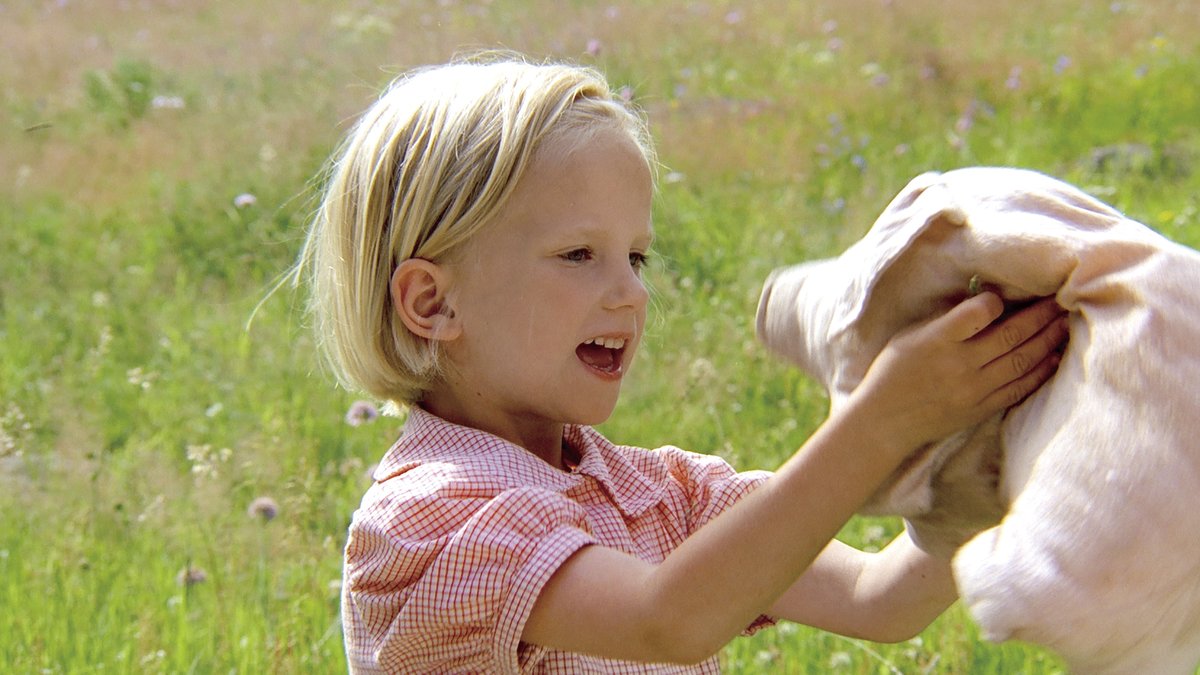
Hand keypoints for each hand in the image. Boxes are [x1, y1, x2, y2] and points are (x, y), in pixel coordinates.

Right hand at [849, 293, 1067, 456]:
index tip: (1003, 296)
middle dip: (1041, 315)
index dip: (995, 301)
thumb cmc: (893, 371)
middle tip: (1061, 301)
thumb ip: (946, 319)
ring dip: (1048, 340)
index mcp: (937, 340)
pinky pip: (1018, 388)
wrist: (885, 421)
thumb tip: (984, 301)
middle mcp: (959, 365)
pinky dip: (1039, 372)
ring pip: (1022, 361)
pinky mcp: (981, 409)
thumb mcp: (910, 335)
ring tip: (1065, 324)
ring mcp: (973, 390)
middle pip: (1011, 335)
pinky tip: (1053, 357)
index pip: (977, 313)